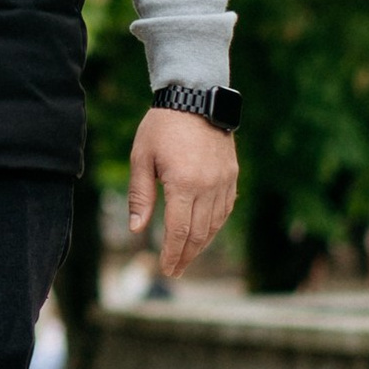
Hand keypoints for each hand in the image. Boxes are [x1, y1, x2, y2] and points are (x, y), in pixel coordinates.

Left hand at [128, 107, 238, 279]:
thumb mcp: (141, 158)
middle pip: (199, 233)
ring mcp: (224, 181)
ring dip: (201, 244)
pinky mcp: (232, 175)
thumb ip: (140, 195)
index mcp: (183, 184)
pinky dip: (215, 226)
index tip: (166, 269)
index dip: (172, 254)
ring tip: (187, 256)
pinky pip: (225, 209)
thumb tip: (137, 230)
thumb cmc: (161, 127)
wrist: (194, 97)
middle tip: (176, 270)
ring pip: (215, 224)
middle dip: (186, 255)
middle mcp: (208, 187)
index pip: (179, 231)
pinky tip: (204, 233)